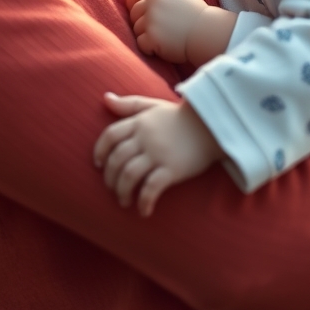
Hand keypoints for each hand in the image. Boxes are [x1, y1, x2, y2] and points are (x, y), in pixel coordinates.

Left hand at [93, 93, 222, 215]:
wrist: (212, 125)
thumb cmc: (180, 117)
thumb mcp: (153, 106)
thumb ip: (128, 104)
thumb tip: (105, 98)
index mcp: (139, 122)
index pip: (110, 135)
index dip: (100, 151)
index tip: (98, 164)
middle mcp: (145, 137)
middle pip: (116, 159)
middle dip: (110, 178)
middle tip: (112, 188)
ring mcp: (158, 153)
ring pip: (129, 175)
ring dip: (122, 192)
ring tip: (124, 201)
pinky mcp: (172, 169)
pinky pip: (151, 189)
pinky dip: (144, 202)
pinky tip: (144, 211)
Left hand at [127, 0, 235, 64]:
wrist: (208, 33)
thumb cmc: (197, 17)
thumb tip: (143, 1)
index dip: (134, 4)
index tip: (139, 13)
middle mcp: (154, 2)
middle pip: (133, 13)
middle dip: (141, 22)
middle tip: (159, 30)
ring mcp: (152, 19)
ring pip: (136, 29)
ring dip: (146, 36)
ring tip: (165, 38)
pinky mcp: (151, 37)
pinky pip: (140, 44)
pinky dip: (149, 48)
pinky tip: (163, 47)